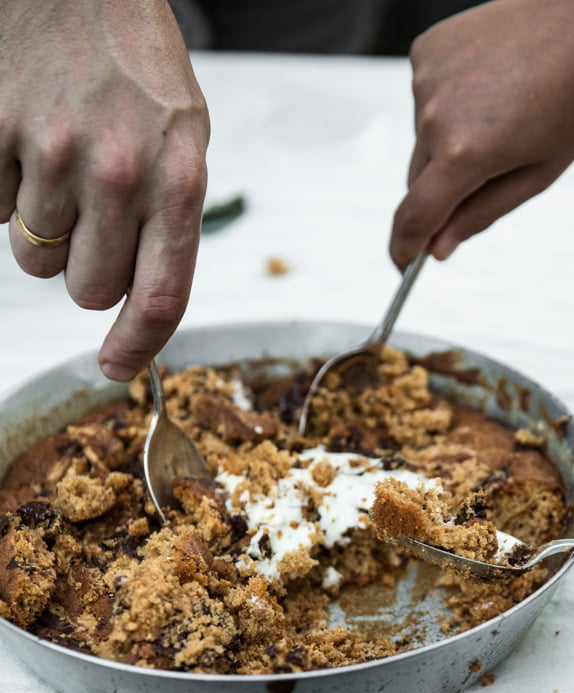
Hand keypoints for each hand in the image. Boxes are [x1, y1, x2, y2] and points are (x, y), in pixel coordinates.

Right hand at [0, 0, 209, 379]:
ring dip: (44, 231)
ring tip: (60, 167)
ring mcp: (55, 152)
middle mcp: (120, 173)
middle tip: (90, 218)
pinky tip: (29, 142)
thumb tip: (141, 305)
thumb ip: (168, 221)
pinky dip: (7, 190)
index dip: (135, 348)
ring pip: (35, 258)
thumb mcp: (183, 142)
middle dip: (84, 270)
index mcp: (177, 182)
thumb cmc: (137, 68)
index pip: (158, 298)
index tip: (115, 369)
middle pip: (86, 290)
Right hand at [390, 0, 573, 266]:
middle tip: (493, 167)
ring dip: (451, 141)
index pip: (414, 218)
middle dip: (443, 190)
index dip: (404, 248)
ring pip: (424, 138)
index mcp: (466, 154)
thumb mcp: (539, 171)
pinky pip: (426, 97)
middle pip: (419, 180)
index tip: (404, 265)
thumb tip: (438, 249)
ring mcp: (425, 80)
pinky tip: (489, 82)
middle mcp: (434, 117)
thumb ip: (482, 213)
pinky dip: (449, 102)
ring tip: (503, 110)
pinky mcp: (425, 51)